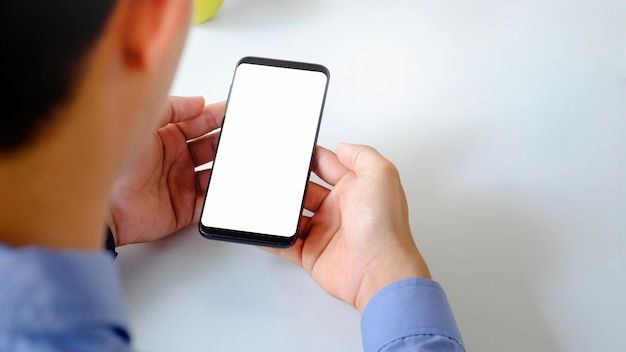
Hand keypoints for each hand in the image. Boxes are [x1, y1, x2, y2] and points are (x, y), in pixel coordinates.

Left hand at [106, 96, 224, 245]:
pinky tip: (227, 188)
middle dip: (225, 142)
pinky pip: (209, 203)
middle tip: (239, 137)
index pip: (198, 123)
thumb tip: (198, 102)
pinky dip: (221, 198)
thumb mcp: (144, 123)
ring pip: (214, 174)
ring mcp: (179, 184)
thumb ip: (172, 108)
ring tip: (235, 163)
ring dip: (226, 169)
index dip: (216, 117)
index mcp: (165, 137)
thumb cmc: (115, 164)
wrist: (105, 207)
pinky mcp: (183, 209)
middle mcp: (173, 160)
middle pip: (209, 148)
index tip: (232, 113)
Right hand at [265, 143, 430, 312]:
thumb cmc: (384, 226)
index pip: (328, 165)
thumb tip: (343, 147)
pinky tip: (262, 230)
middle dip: (290, 184)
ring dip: (280, 210)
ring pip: (294, 216)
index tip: (292, 151)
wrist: (378, 271)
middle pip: (306, 190)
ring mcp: (325, 232)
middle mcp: (341, 209)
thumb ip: (361, 155)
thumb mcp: (381, 175)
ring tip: (264, 201)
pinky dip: (272, 239)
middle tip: (273, 175)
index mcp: (356, 189)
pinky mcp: (313, 254)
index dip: (310, 157)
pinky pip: (286, 244)